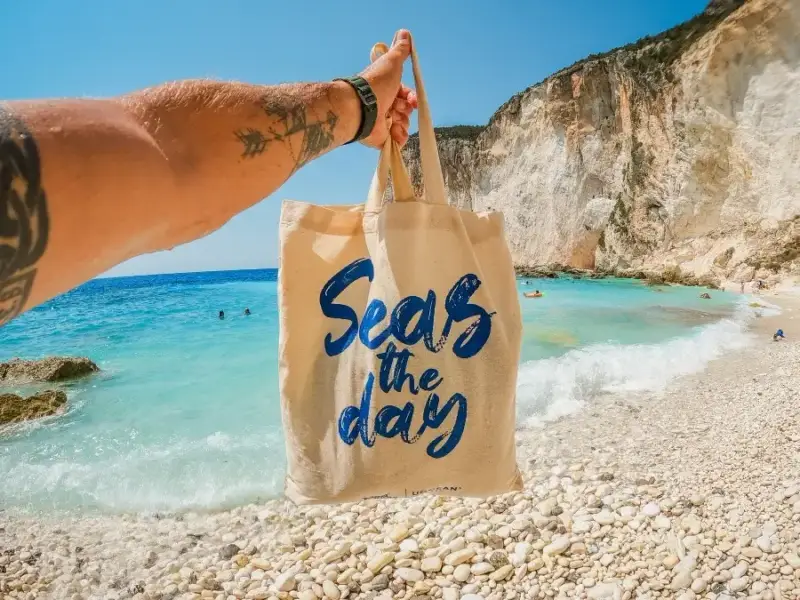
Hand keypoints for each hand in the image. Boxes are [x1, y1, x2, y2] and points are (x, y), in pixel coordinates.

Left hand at [358, 30, 417, 147]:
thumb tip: (405, 32)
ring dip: (403, 122)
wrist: (361, 107)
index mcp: (385, 90)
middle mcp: (383, 106)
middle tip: (399, 108)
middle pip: (405, 110)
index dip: (411, 97)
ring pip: (403, 125)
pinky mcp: (380, 138)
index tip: (412, 98)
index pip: (405, 95)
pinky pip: (397, 141)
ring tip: (394, 120)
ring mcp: (381, 123)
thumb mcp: (392, 62)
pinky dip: (399, 137)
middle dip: (406, 109)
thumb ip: (400, 50)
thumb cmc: (377, 83)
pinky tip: (395, 132)